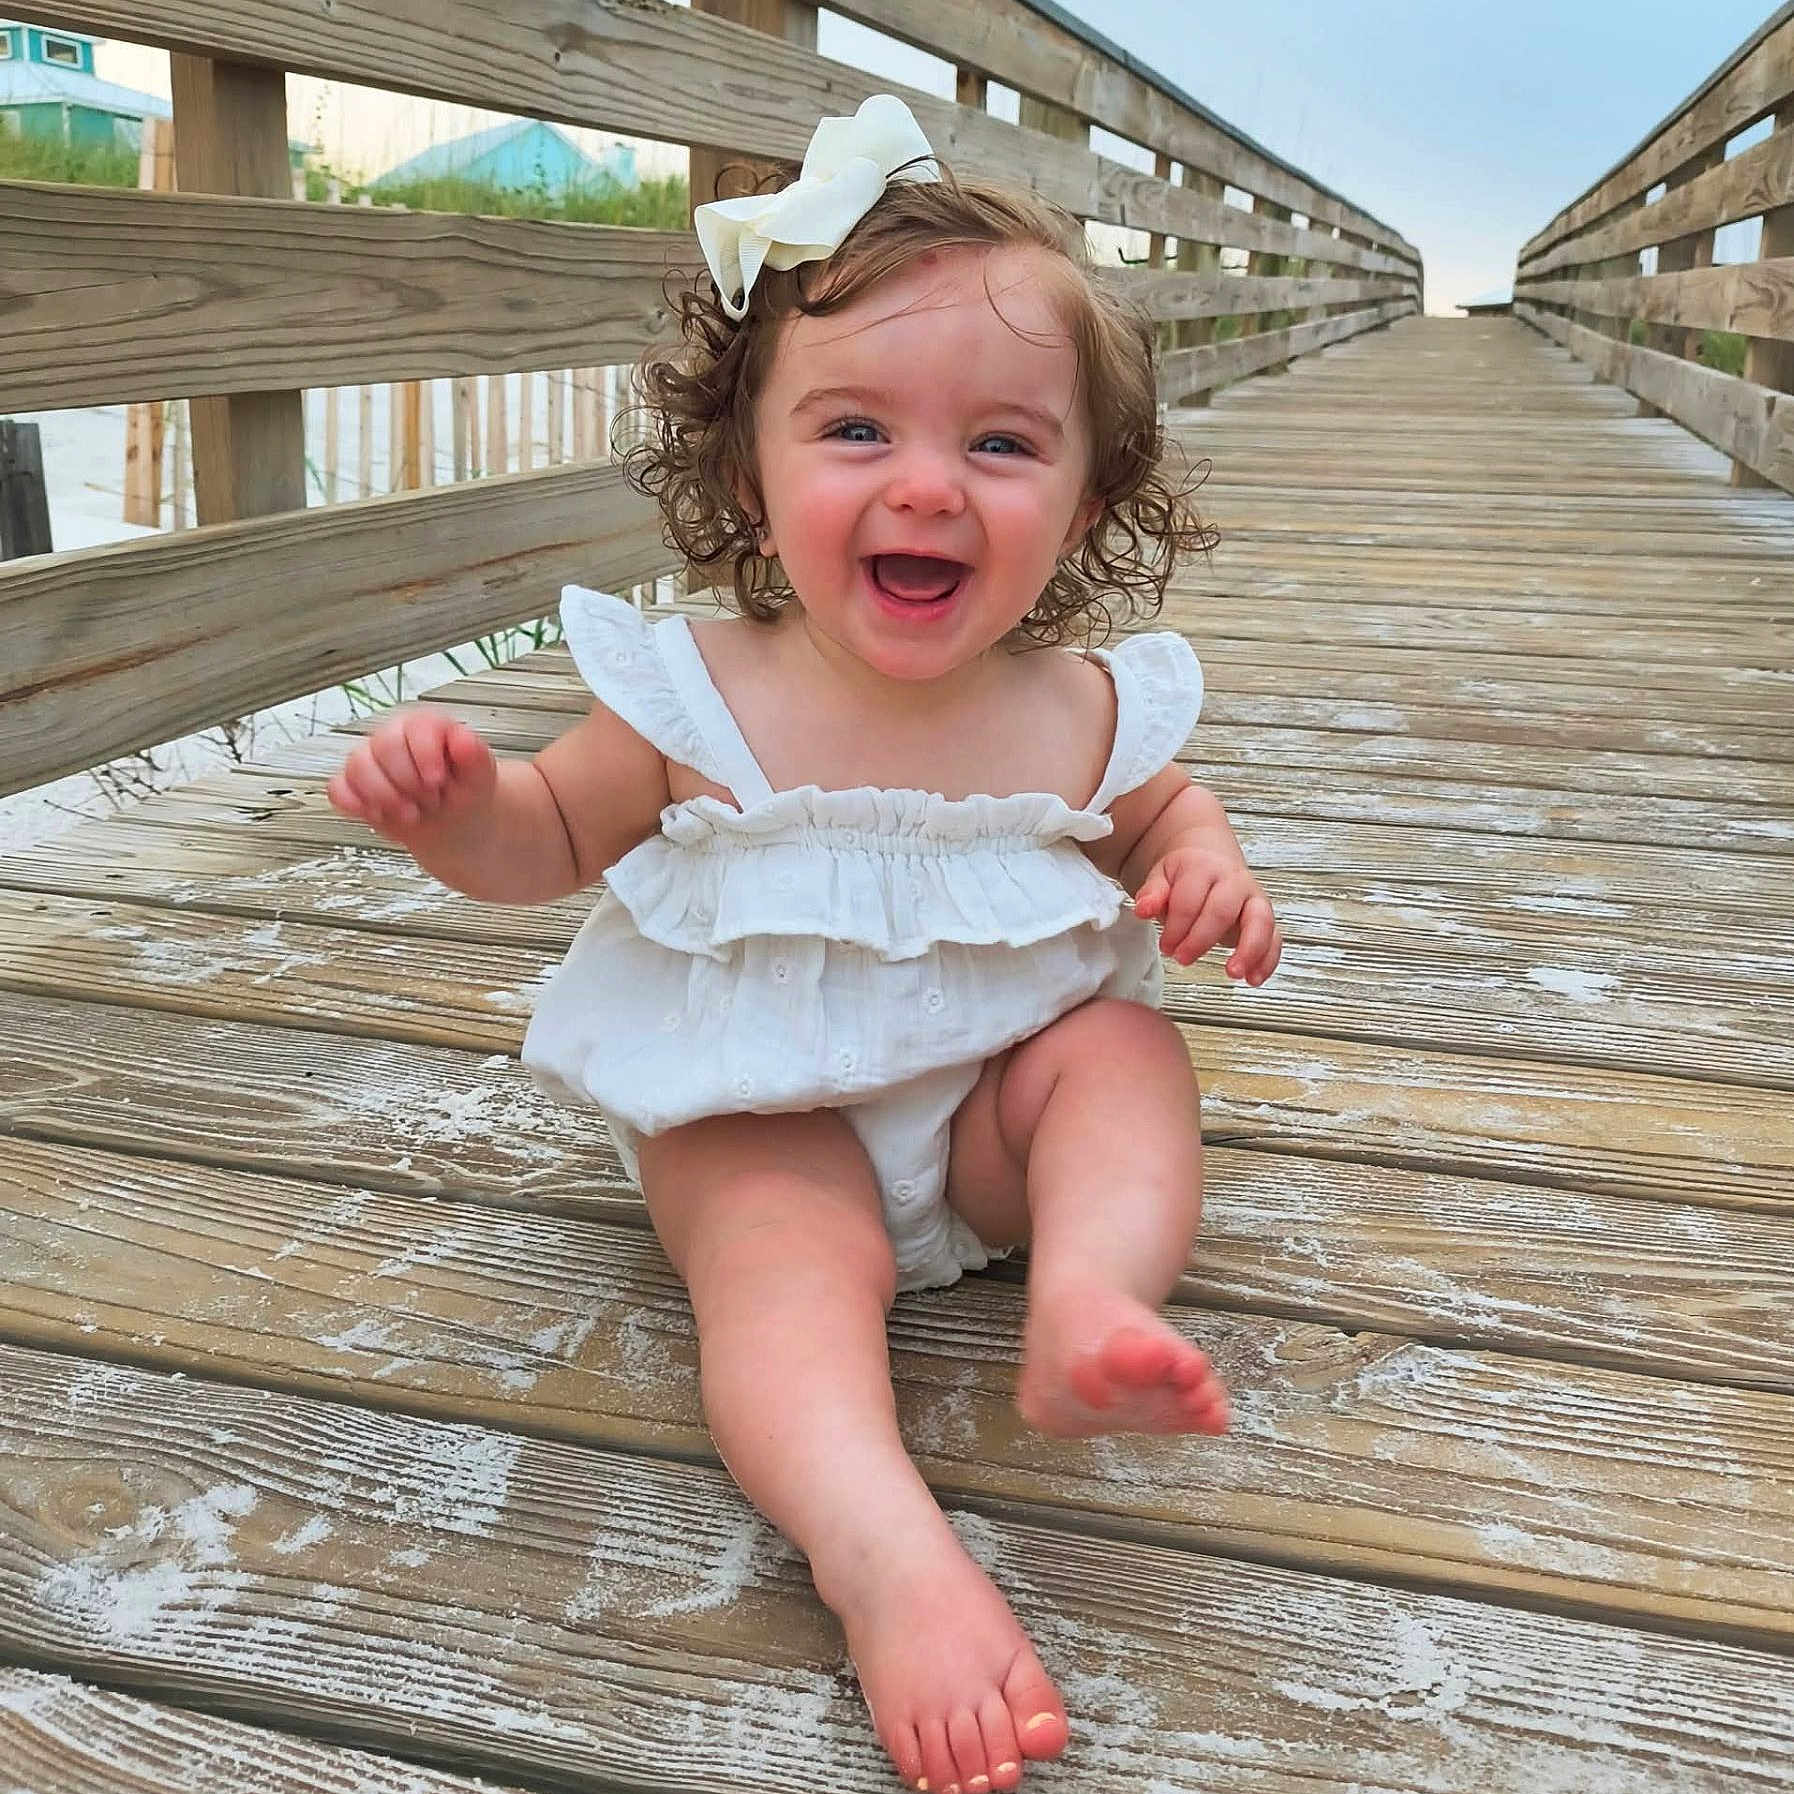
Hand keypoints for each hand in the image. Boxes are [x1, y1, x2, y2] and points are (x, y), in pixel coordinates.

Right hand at [327, 707, 495, 843]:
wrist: (455, 822)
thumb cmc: (465, 791)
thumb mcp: (480, 775)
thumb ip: (474, 755)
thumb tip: (464, 740)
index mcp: (426, 727)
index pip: (415, 727)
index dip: (426, 756)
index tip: (439, 781)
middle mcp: (393, 738)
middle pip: (383, 745)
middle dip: (408, 781)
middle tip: (430, 800)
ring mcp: (370, 761)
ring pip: (358, 765)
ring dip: (385, 796)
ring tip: (411, 814)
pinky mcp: (354, 787)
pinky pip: (338, 788)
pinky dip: (355, 804)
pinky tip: (379, 814)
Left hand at [1133, 847, 1281, 984]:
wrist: (1209, 857)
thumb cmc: (1185, 873)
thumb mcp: (1161, 876)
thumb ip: (1153, 893)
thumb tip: (1143, 909)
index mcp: (1204, 868)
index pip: (1190, 900)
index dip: (1177, 926)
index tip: (1166, 946)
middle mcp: (1234, 880)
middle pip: (1223, 910)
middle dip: (1202, 939)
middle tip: (1182, 959)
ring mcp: (1253, 898)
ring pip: (1261, 921)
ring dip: (1249, 950)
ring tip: (1233, 973)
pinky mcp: (1265, 916)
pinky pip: (1275, 937)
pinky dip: (1268, 959)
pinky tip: (1254, 979)